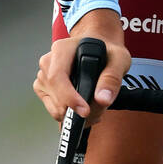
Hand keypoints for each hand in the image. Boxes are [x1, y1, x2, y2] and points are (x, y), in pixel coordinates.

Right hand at [33, 8, 130, 125]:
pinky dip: (68, 114)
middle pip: (55, 94)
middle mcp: (49, 62)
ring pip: (54, 105)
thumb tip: (102, 99)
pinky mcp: (44, 88)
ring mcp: (44, 76)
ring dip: (73, 113)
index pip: (57, 77)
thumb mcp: (118, 59)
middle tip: (97, 111)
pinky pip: (53, 108)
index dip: (70, 97)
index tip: (85, 110)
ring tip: (94, 107)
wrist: (99, 49)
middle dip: (76, 110)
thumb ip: (112, 78)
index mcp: (62, 49)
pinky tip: (82, 106)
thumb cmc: (106, 52)